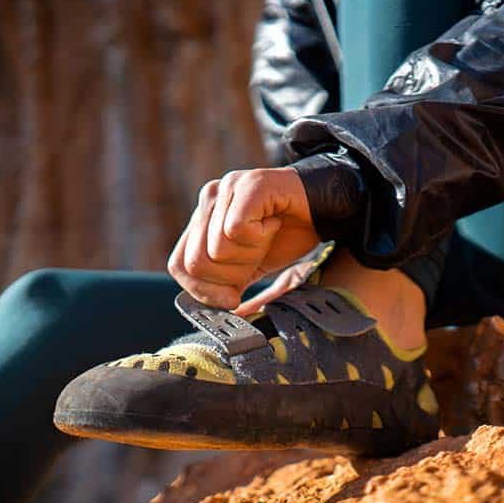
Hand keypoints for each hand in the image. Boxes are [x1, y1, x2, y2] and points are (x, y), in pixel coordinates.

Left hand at [168, 167, 319, 308]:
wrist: (325, 207)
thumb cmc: (288, 235)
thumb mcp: (251, 268)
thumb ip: (227, 285)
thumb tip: (217, 318)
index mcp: (203, 220)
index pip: (178, 264)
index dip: (203, 291)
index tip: (234, 299)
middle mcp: (209, 199)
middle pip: (196, 262)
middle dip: (231, 276)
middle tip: (257, 258)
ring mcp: (226, 188)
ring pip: (216, 249)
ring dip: (250, 254)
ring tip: (267, 236)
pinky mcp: (247, 184)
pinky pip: (235, 229)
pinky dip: (260, 238)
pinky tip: (273, 224)